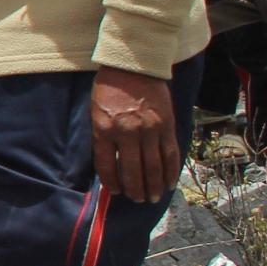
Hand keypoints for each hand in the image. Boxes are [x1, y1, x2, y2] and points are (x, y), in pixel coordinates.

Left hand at [90, 67, 180, 204]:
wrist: (133, 66)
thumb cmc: (109, 89)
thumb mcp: (96, 113)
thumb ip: (103, 137)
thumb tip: (111, 164)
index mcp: (105, 130)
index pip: (106, 165)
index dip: (111, 182)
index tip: (116, 192)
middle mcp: (128, 132)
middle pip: (132, 170)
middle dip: (136, 189)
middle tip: (138, 200)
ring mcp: (150, 129)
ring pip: (154, 166)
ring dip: (154, 185)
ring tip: (153, 198)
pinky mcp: (167, 125)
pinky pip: (170, 153)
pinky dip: (170, 170)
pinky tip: (169, 182)